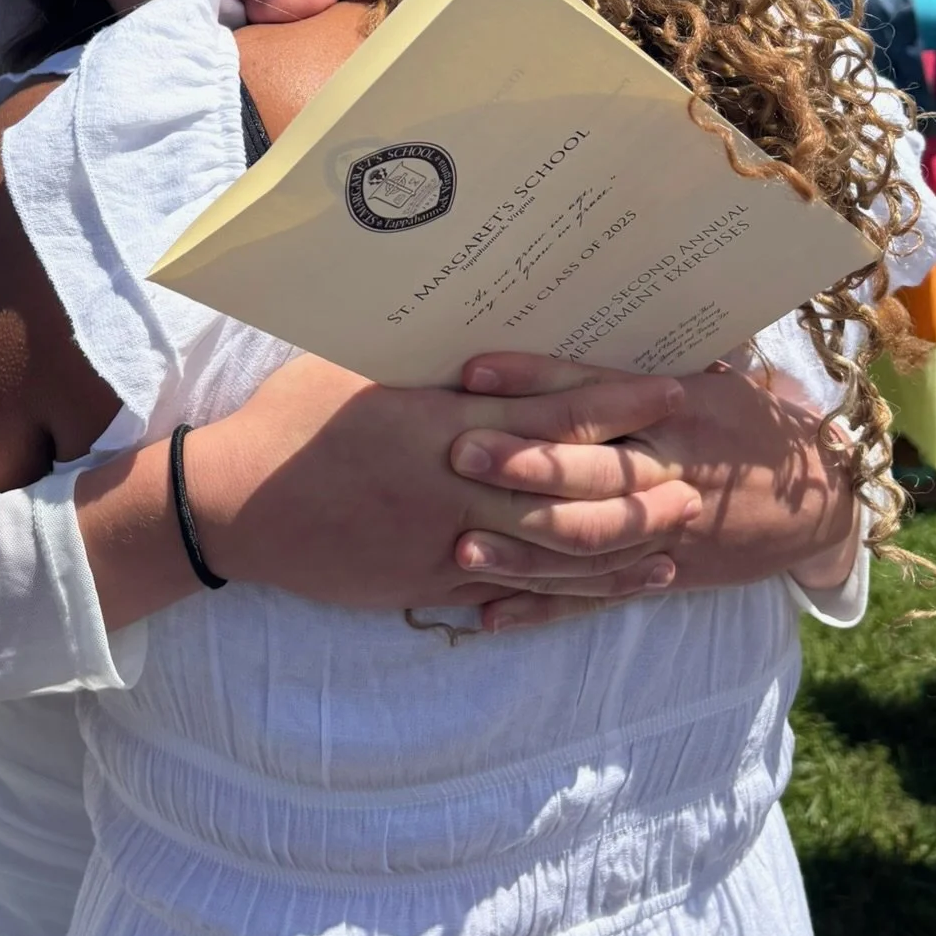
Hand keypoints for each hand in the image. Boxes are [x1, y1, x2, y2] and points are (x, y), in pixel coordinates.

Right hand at [191, 354, 699, 612]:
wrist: (236, 504)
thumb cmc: (292, 418)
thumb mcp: (362, 370)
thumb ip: (432, 368)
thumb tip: (489, 343)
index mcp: (446, 421)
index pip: (554, 412)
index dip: (618, 402)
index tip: (669, 389)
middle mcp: (458, 485)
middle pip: (572, 494)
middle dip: (641, 488)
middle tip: (699, 482)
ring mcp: (446, 542)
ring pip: (554, 554)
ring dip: (620, 549)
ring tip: (674, 542)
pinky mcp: (428, 580)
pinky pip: (513, 592)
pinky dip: (568, 592)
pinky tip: (607, 588)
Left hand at [452, 352, 860, 631]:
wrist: (823, 501)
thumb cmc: (751, 424)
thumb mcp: (714, 380)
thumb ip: (641, 368)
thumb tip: (568, 311)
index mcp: (679, 410)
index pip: (598, 393)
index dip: (536, 381)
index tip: (475, 373)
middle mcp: (672, 469)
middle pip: (594, 469)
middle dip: (527, 464)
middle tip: (461, 452)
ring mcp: (668, 529)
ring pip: (592, 541)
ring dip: (525, 546)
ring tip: (463, 544)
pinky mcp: (665, 574)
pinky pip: (599, 596)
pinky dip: (544, 608)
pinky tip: (488, 614)